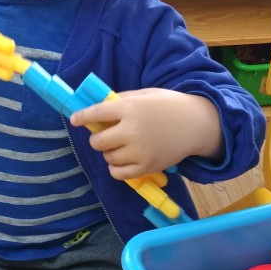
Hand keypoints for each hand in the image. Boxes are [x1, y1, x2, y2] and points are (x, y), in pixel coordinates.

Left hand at [69, 88, 223, 180]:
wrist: (196, 124)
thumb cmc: (168, 105)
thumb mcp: (144, 95)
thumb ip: (121, 101)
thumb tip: (98, 110)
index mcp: (129, 109)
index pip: (96, 114)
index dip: (82, 117)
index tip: (75, 120)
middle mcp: (131, 130)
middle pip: (98, 141)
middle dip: (99, 138)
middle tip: (107, 135)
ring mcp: (139, 151)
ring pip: (108, 157)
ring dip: (110, 152)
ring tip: (122, 146)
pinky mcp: (146, 167)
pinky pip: (118, 173)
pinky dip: (116, 168)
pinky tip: (123, 159)